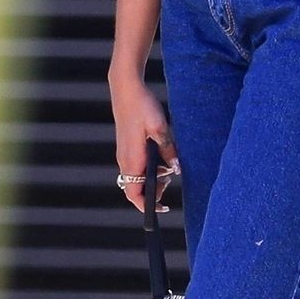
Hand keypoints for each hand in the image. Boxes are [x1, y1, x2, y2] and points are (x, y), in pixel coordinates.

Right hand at [110, 75, 178, 212]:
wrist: (126, 89)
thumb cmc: (143, 107)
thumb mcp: (160, 128)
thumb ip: (168, 150)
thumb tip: (176, 169)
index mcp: (132, 159)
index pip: (134, 194)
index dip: (146, 206)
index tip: (162, 209)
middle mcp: (124, 160)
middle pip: (135, 188)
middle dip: (153, 192)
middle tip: (170, 181)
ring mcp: (123, 154)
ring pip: (135, 178)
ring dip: (151, 179)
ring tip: (168, 168)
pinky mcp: (126, 147)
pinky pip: (135, 167)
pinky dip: (147, 169)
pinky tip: (160, 157)